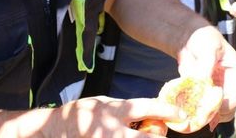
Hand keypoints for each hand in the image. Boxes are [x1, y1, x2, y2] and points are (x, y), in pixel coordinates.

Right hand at [48, 96, 183, 136]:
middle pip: (148, 137)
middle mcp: (114, 129)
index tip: (181, 114)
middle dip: (158, 137)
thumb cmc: (82, 112)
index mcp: (116, 110)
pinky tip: (127, 137)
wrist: (54, 129)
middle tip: (160, 134)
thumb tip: (147, 110)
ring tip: (142, 136)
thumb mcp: (104, 102)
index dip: (168, 111)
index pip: (149, 108)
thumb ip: (125, 108)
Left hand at [176, 26, 235, 129]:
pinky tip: (186, 110)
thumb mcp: (207, 47)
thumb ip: (205, 64)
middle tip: (200, 115)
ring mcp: (218, 92)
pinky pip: (203, 110)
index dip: (226, 104)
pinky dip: (195, 112)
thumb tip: (201, 81)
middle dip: (215, 114)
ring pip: (217, 114)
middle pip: (229, 110)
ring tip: (192, 113)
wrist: (189, 39)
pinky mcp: (205, 96)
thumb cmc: (202, 38)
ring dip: (205, 116)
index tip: (210, 107)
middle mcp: (230, 85)